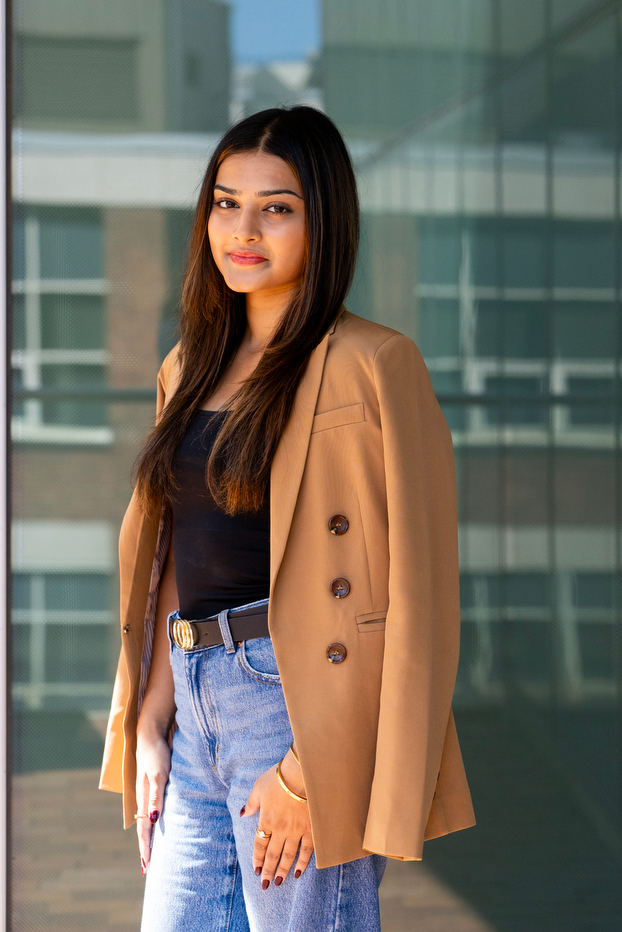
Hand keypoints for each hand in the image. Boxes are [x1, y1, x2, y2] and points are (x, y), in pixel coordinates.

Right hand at [135, 728, 171, 872]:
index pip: (144, 829)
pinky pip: (151, 811)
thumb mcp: (159, 774)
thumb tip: (153, 820)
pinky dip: (152, 824)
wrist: (151, 734)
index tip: (146, 866)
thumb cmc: (156, 753)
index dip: (145, 848)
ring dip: (148, 838)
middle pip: (143, 829)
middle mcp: (144, 798)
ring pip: (146, 821)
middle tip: (146, 869)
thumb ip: (156, 796)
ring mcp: (147, 792)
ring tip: (150, 853)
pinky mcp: (152, 786)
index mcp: (144, 798)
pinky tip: (156, 827)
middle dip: (145, 848)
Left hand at [241, 749, 313, 887]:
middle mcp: (280, 829)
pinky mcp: (311, 829)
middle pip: (273, 854)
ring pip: (288, 856)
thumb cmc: (279, 777)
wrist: (302, 773)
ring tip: (279, 882)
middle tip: (265, 885)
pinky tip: (299, 872)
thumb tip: (243, 813)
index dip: (258, 858)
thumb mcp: (259, 786)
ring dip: (283, 870)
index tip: (256, 870)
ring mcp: (297, 830)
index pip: (260, 844)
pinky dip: (303, 863)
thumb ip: (251, 803)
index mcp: (266, 819)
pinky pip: (307, 850)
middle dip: (268, 871)